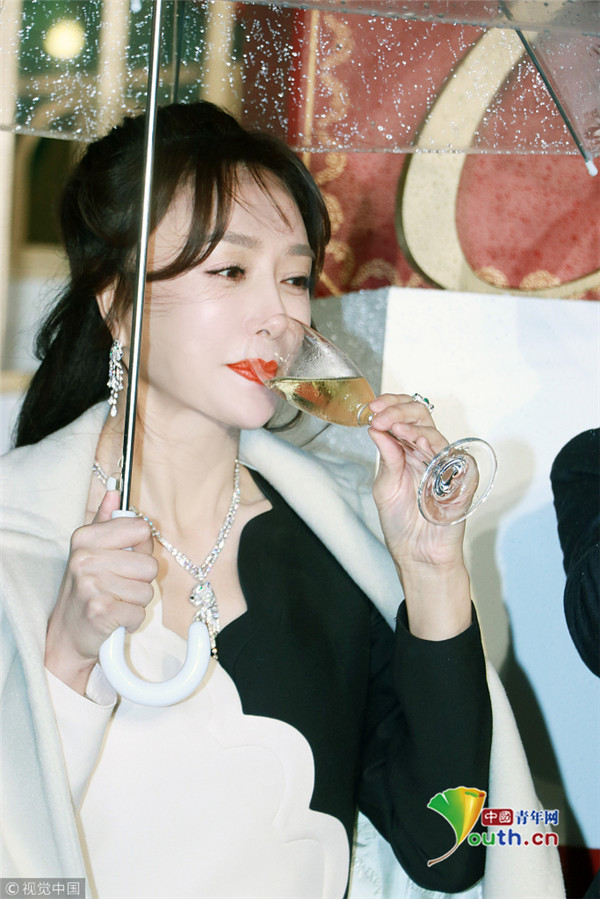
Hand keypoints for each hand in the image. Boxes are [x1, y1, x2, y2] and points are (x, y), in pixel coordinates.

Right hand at [45, 490, 158, 692]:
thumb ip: (105, 522)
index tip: (126, 559)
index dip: (141, 547)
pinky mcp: (101, 611)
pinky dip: (131, 620)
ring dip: (136, 601)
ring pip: (147, 590)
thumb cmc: (86, 590)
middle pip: (150, 565)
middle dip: (141, 581)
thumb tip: (115, 493)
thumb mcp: (90, 552)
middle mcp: (85, 558)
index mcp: (85, 538)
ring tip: (115, 601)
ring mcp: (91, 584)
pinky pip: (140, 612)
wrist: (67, 634)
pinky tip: (114, 617)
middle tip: (118, 587)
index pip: (141, 529)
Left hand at [368, 394, 471, 638]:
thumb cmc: (402, 523)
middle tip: (380, 415)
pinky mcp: (460, 481)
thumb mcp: (384, 487)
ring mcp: (445, 466)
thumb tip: (376, 428)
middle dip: (399, 411)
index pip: (404, 417)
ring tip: (393, 427)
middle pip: (421, 417)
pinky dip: (434, 448)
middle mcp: (428, 455)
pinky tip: (418, 444)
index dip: (390, 407)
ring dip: (412, 427)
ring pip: (435, 434)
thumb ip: (385, 457)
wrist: (416, 553)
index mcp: (409, 452)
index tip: (372, 408)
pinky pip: (451, 458)